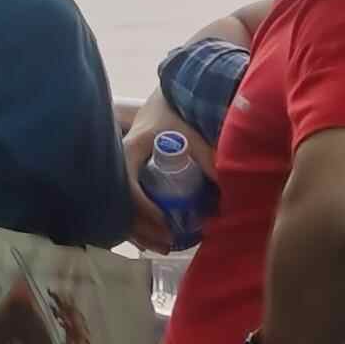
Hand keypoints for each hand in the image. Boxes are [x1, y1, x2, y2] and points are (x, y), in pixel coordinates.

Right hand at [124, 89, 196, 252]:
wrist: (164, 97)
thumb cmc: (174, 115)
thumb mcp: (191, 136)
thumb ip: (208, 159)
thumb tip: (226, 191)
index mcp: (129, 153)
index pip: (129, 189)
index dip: (146, 210)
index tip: (166, 224)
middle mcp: (118, 164)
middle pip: (123, 206)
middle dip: (144, 230)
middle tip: (167, 244)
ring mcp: (119, 171)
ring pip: (122, 209)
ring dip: (141, 231)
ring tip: (164, 246)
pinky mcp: (125, 175)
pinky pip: (125, 204)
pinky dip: (138, 222)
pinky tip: (152, 236)